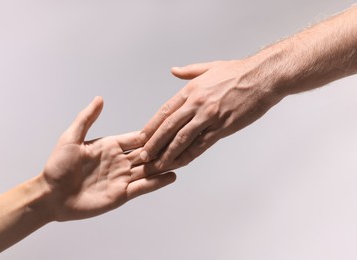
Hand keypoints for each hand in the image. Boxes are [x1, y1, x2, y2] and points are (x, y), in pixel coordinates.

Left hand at [41, 97, 175, 220]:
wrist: (50, 195)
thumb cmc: (57, 166)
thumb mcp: (71, 138)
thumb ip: (86, 118)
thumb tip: (100, 99)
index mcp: (110, 146)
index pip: (136, 138)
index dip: (151, 133)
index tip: (168, 125)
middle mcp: (119, 161)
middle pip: (146, 153)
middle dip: (163, 148)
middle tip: (182, 142)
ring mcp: (121, 178)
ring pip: (148, 169)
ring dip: (164, 164)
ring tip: (183, 158)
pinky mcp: (121, 194)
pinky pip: (142, 187)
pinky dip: (157, 182)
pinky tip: (171, 176)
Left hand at [139, 60, 281, 169]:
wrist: (262, 77)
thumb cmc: (237, 71)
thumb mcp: (209, 67)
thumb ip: (189, 72)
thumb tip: (173, 70)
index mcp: (191, 90)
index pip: (165, 112)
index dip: (151, 127)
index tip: (141, 138)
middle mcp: (196, 104)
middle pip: (169, 127)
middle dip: (154, 144)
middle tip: (143, 157)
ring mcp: (209, 116)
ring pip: (183, 138)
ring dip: (168, 153)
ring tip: (157, 165)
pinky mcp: (223, 127)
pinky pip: (202, 144)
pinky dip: (189, 155)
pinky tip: (180, 163)